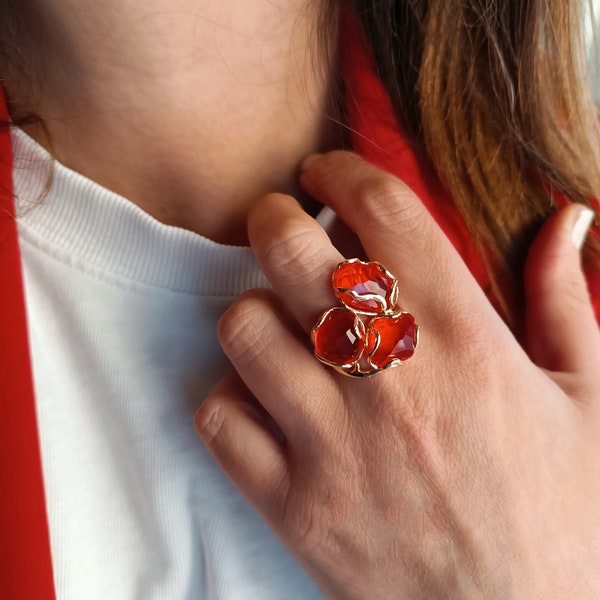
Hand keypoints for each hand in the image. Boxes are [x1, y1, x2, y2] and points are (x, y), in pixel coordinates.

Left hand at [195, 151, 599, 598]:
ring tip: (276, 319)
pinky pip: (222, 420)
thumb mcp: (591, 400)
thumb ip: (566, 300)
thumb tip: (571, 219)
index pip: (385, 213)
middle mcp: (389, 380)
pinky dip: (230, 397)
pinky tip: (262, 401)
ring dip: (251, 310)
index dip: (343, 171)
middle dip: (273, 217)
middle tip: (281, 222)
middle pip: (290, 253)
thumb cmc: (567, 517)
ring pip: (243, 329)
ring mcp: (333, 446)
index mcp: (466, 341)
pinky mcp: (295, 507)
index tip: (325, 173)